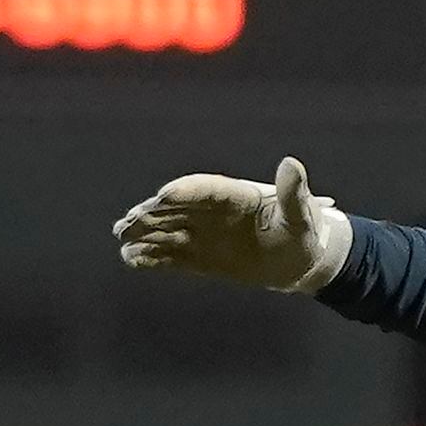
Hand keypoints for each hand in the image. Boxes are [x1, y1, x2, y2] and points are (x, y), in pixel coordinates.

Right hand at [114, 156, 350, 293]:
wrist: (301, 260)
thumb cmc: (303, 232)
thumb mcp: (302, 215)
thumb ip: (293, 193)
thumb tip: (292, 164)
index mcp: (234, 194)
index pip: (205, 188)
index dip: (186, 191)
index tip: (165, 195)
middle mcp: (211, 211)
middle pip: (177, 208)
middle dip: (153, 212)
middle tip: (130, 220)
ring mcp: (202, 233)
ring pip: (167, 230)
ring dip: (144, 233)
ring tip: (122, 236)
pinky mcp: (200, 257)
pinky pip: (172, 255)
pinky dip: (153, 258)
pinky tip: (131, 259)